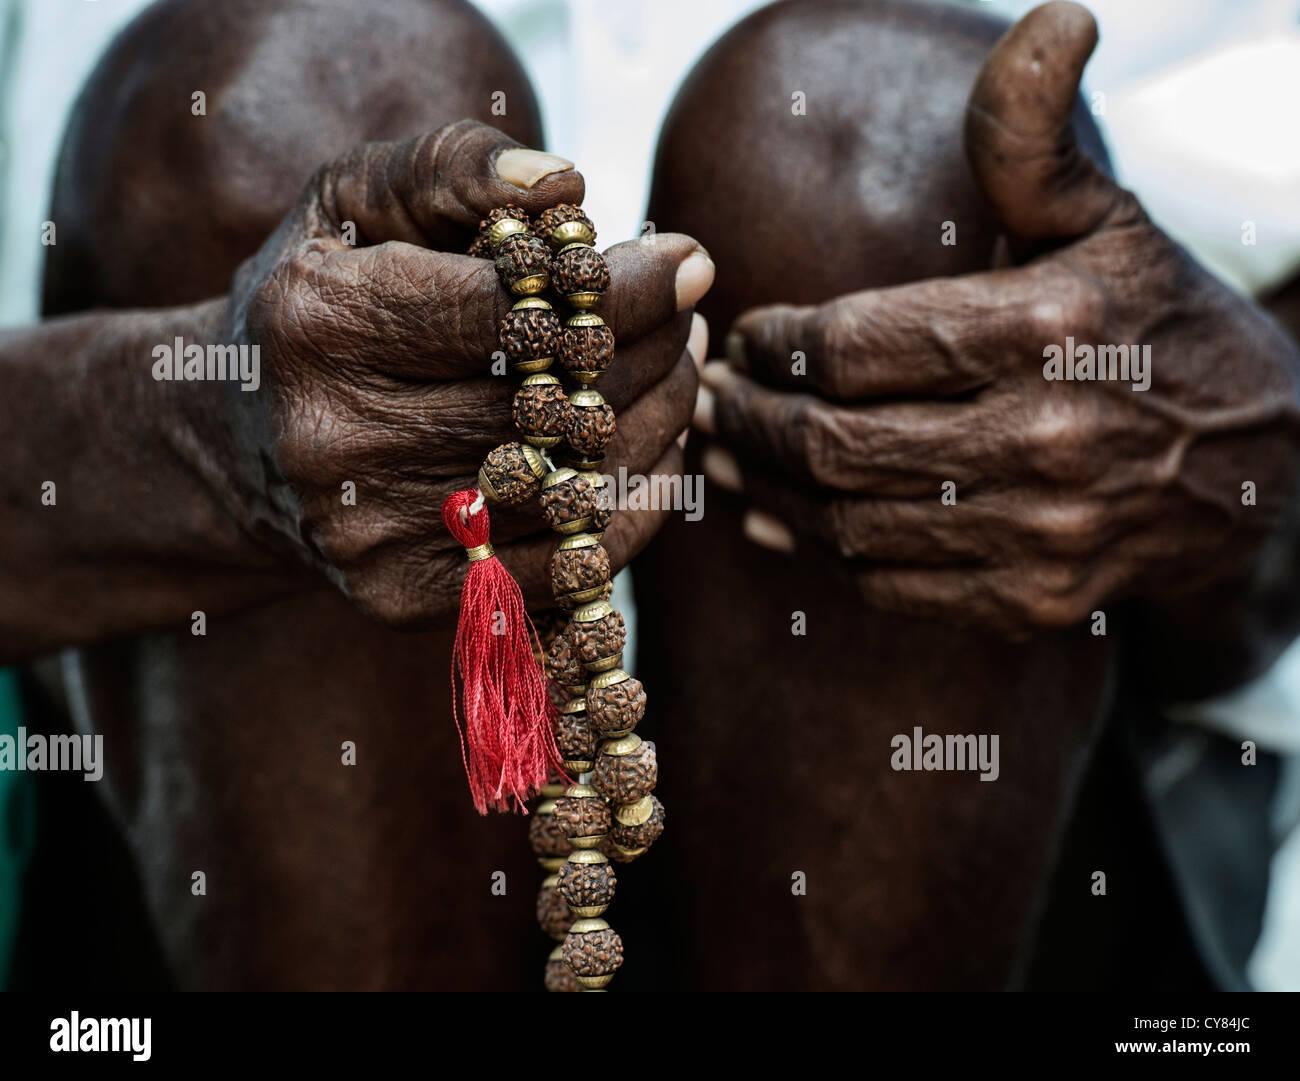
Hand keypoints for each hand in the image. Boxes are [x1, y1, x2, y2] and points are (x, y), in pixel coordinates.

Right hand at [209, 120, 710, 625]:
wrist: (236, 439)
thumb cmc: (319, 299)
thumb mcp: (355, 202)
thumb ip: (453, 167)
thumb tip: (566, 186)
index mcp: (319, 325)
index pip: (512, 314)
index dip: (620, 290)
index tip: (685, 261)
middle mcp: (336, 440)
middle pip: (551, 406)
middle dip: (650, 351)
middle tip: (688, 312)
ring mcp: (369, 533)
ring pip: (573, 489)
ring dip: (656, 422)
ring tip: (679, 365)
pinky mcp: (404, 596)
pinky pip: (566, 565)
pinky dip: (633, 504)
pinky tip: (649, 444)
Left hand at [696, 1, 1299, 634]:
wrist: (1253, 466)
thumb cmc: (1157, 326)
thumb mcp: (1106, 219)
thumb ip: (1036, 142)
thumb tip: (1054, 21)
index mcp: (1049, 326)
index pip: (852, 344)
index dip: (774, 343)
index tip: (745, 337)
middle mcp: (1046, 436)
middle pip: (833, 440)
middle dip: (749, 419)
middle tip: (711, 400)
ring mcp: (1042, 531)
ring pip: (848, 521)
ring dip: (769, 490)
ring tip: (730, 454)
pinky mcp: (1035, 599)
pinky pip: (889, 585)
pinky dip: (824, 553)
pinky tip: (785, 520)